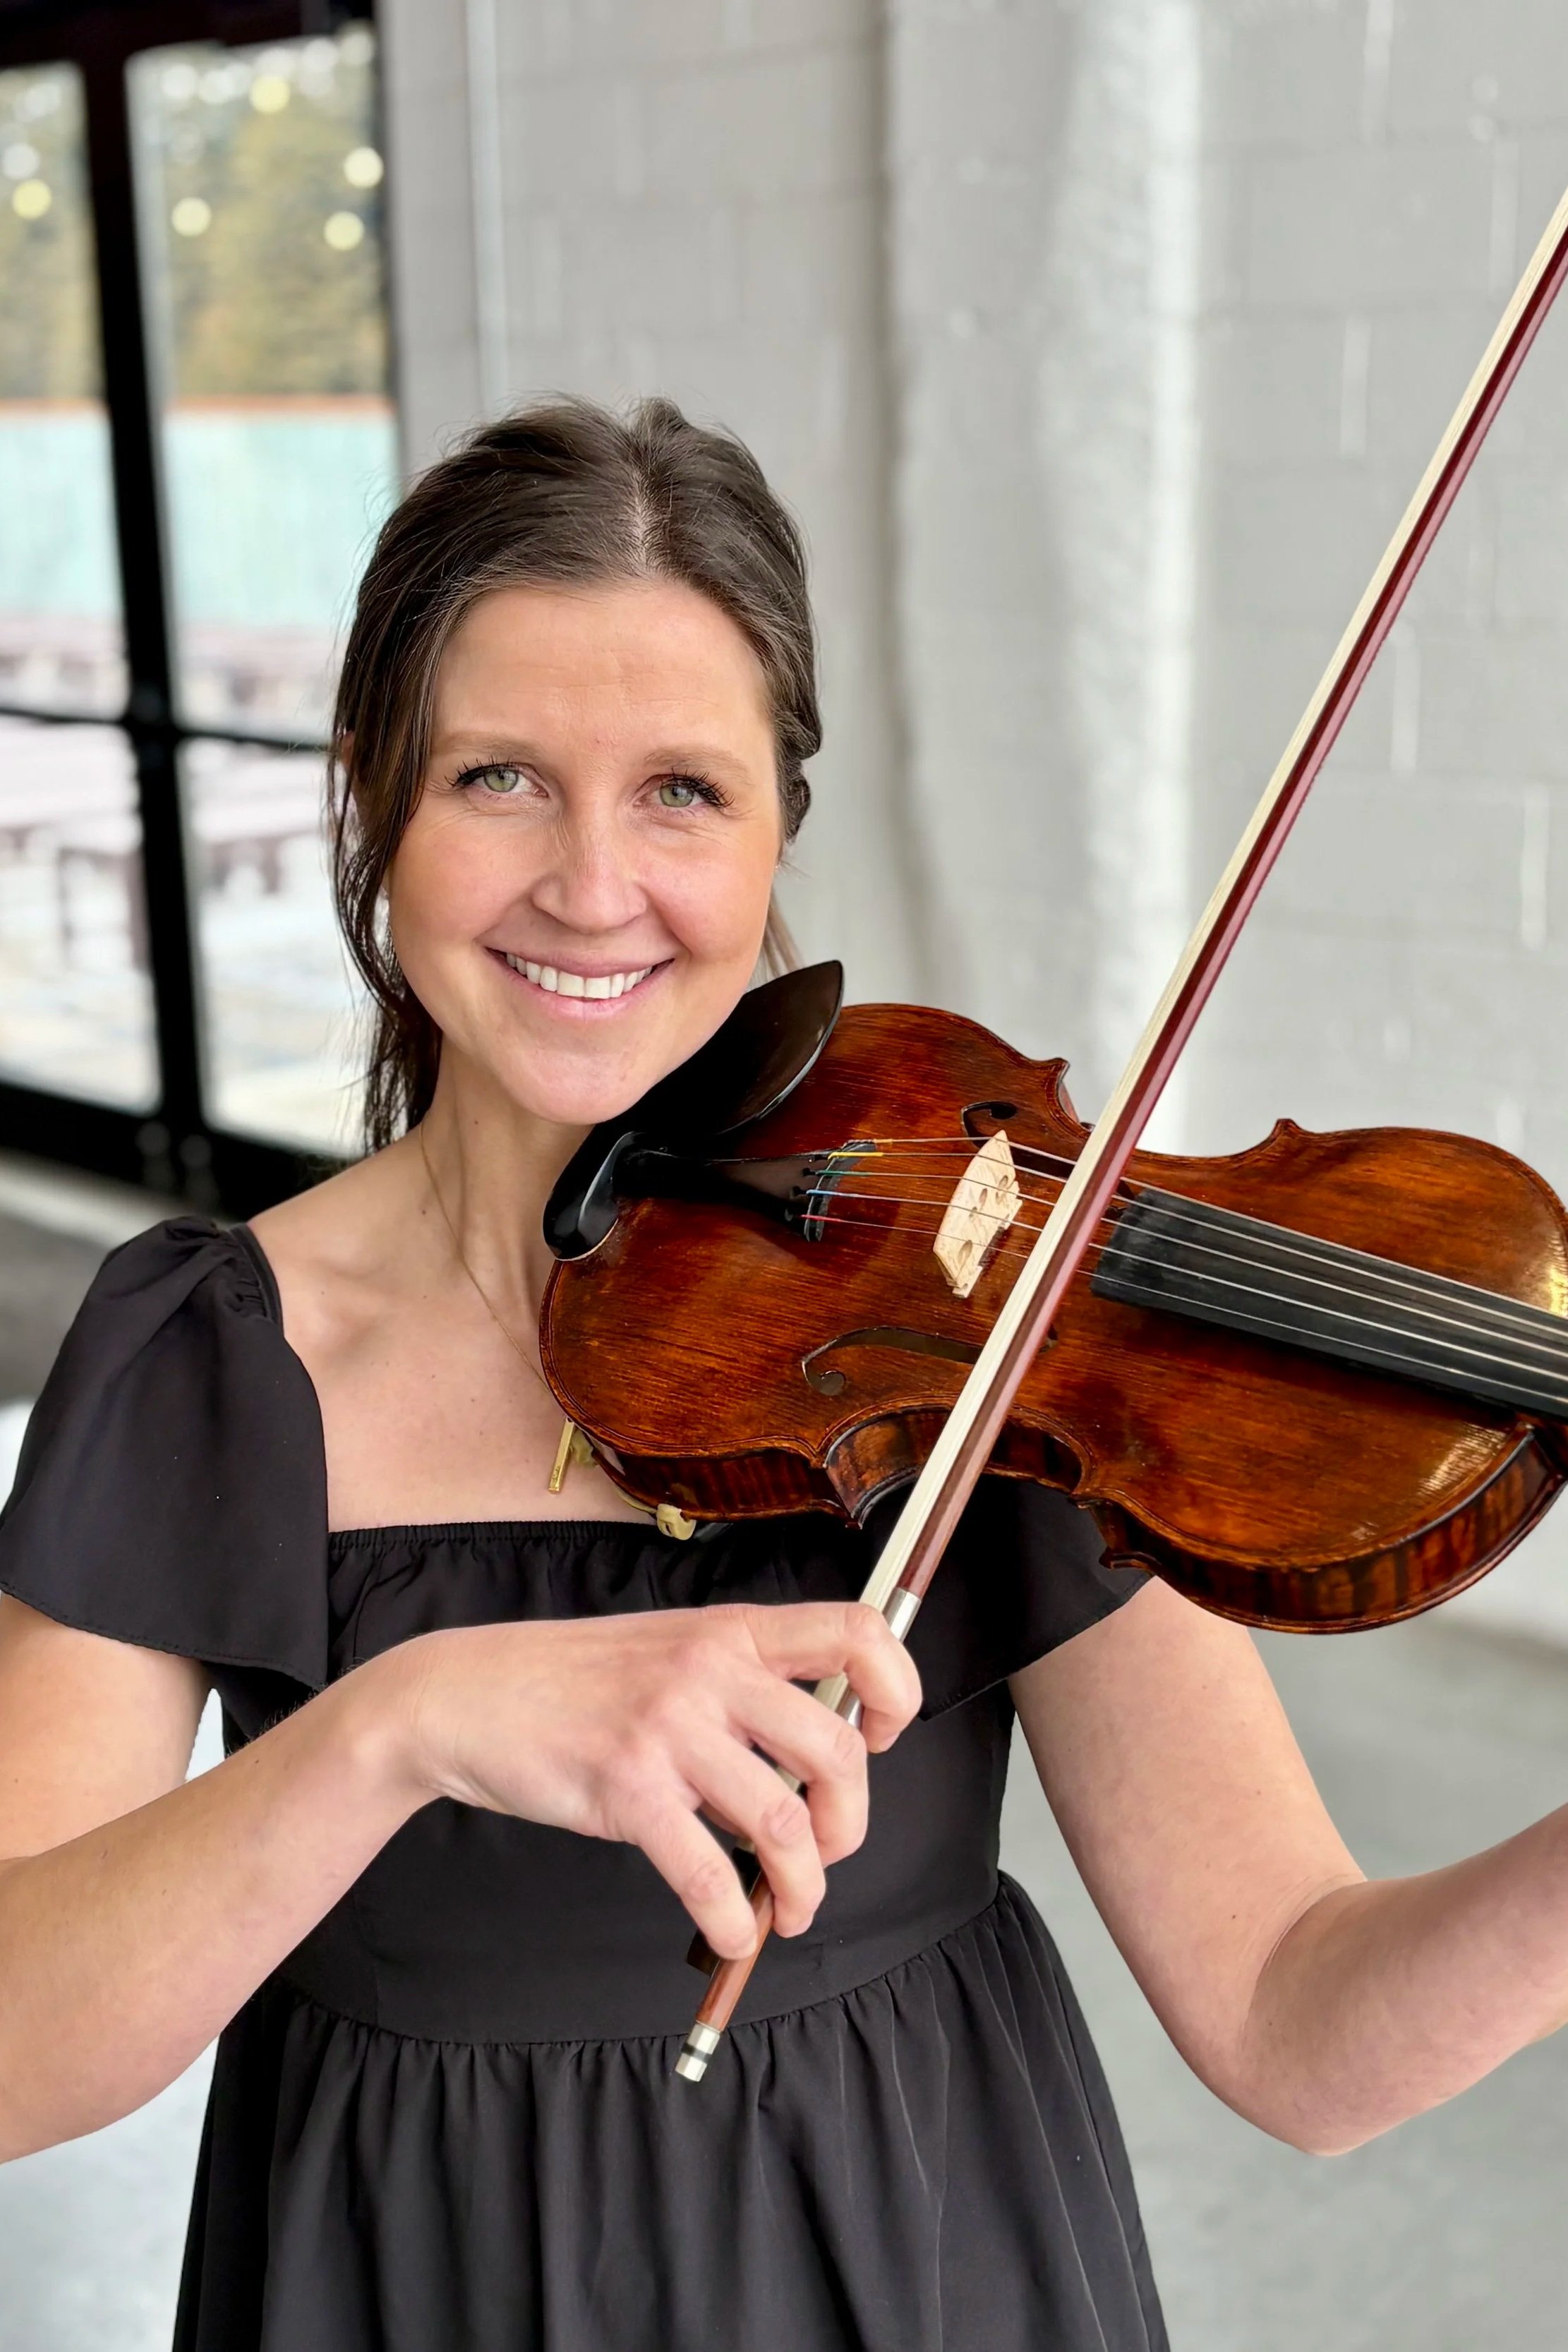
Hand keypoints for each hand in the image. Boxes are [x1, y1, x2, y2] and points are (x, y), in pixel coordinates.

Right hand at [382, 1602, 921, 1958]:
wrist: (468, 1696)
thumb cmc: (576, 1681)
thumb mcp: (671, 1649)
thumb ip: (742, 1684)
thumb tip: (822, 1753)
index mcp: (733, 1631)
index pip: (859, 1633)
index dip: (896, 1691)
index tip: (882, 1739)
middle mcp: (711, 1671)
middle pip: (838, 1751)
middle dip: (851, 1824)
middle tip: (829, 1851)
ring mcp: (669, 1730)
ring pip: (784, 1824)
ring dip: (804, 1887)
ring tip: (791, 1908)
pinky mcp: (628, 1790)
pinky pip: (710, 1875)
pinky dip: (734, 1922)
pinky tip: (732, 1932)